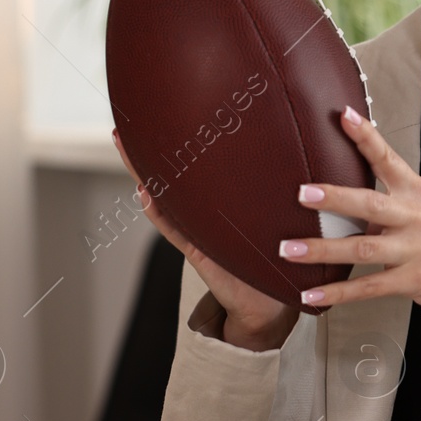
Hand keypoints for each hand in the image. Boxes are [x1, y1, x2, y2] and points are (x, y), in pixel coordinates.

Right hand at [113, 130, 296, 351]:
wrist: (269, 304)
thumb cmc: (276, 261)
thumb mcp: (274, 220)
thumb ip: (273, 194)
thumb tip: (295, 155)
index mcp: (220, 208)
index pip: (195, 170)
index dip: (178, 146)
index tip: (164, 117)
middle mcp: (204, 218)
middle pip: (171, 180)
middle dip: (149, 153)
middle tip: (128, 126)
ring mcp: (198, 233)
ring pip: (164, 199)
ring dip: (144, 175)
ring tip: (125, 147)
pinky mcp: (201, 252)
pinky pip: (174, 229)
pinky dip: (159, 213)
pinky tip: (145, 193)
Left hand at [281, 105, 420, 323]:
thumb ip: (390, 195)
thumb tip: (342, 188)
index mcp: (416, 192)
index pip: (388, 159)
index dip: (366, 137)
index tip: (344, 116)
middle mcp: (414, 217)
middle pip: (370, 204)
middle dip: (335, 198)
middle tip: (302, 193)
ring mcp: (413, 250)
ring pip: (363, 248)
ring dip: (323, 250)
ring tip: (289, 250)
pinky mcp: (411, 280)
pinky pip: (368, 286)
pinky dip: (338, 293)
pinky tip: (312, 295)